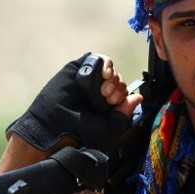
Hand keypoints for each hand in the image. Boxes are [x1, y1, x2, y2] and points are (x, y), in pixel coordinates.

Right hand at [6, 53, 142, 151]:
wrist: (56, 128)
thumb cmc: (81, 134)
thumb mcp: (110, 129)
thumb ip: (124, 114)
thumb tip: (138, 97)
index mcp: (105, 105)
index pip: (123, 92)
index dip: (123, 95)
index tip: (114, 103)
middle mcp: (97, 91)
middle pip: (118, 79)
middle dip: (118, 87)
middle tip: (108, 98)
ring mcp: (88, 80)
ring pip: (110, 68)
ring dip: (113, 76)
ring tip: (103, 90)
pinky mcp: (77, 69)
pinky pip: (97, 59)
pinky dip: (106, 63)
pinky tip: (104, 75)